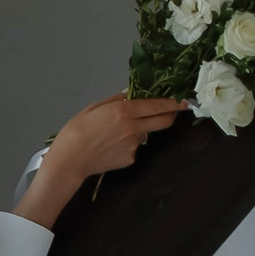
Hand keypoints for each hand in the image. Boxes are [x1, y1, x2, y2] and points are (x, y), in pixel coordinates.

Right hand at [15, 92, 186, 226]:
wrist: (69, 160)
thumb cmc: (76, 130)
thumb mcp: (94, 107)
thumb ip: (116, 100)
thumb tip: (131, 95)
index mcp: (124, 111)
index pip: (158, 105)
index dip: (175, 102)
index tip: (185, 99)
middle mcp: (134, 128)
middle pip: (164, 121)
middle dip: (171, 115)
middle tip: (170, 111)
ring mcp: (134, 145)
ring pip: (145, 133)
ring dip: (140, 129)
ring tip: (115, 133)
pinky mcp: (130, 158)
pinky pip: (135, 146)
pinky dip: (128, 143)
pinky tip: (110, 145)